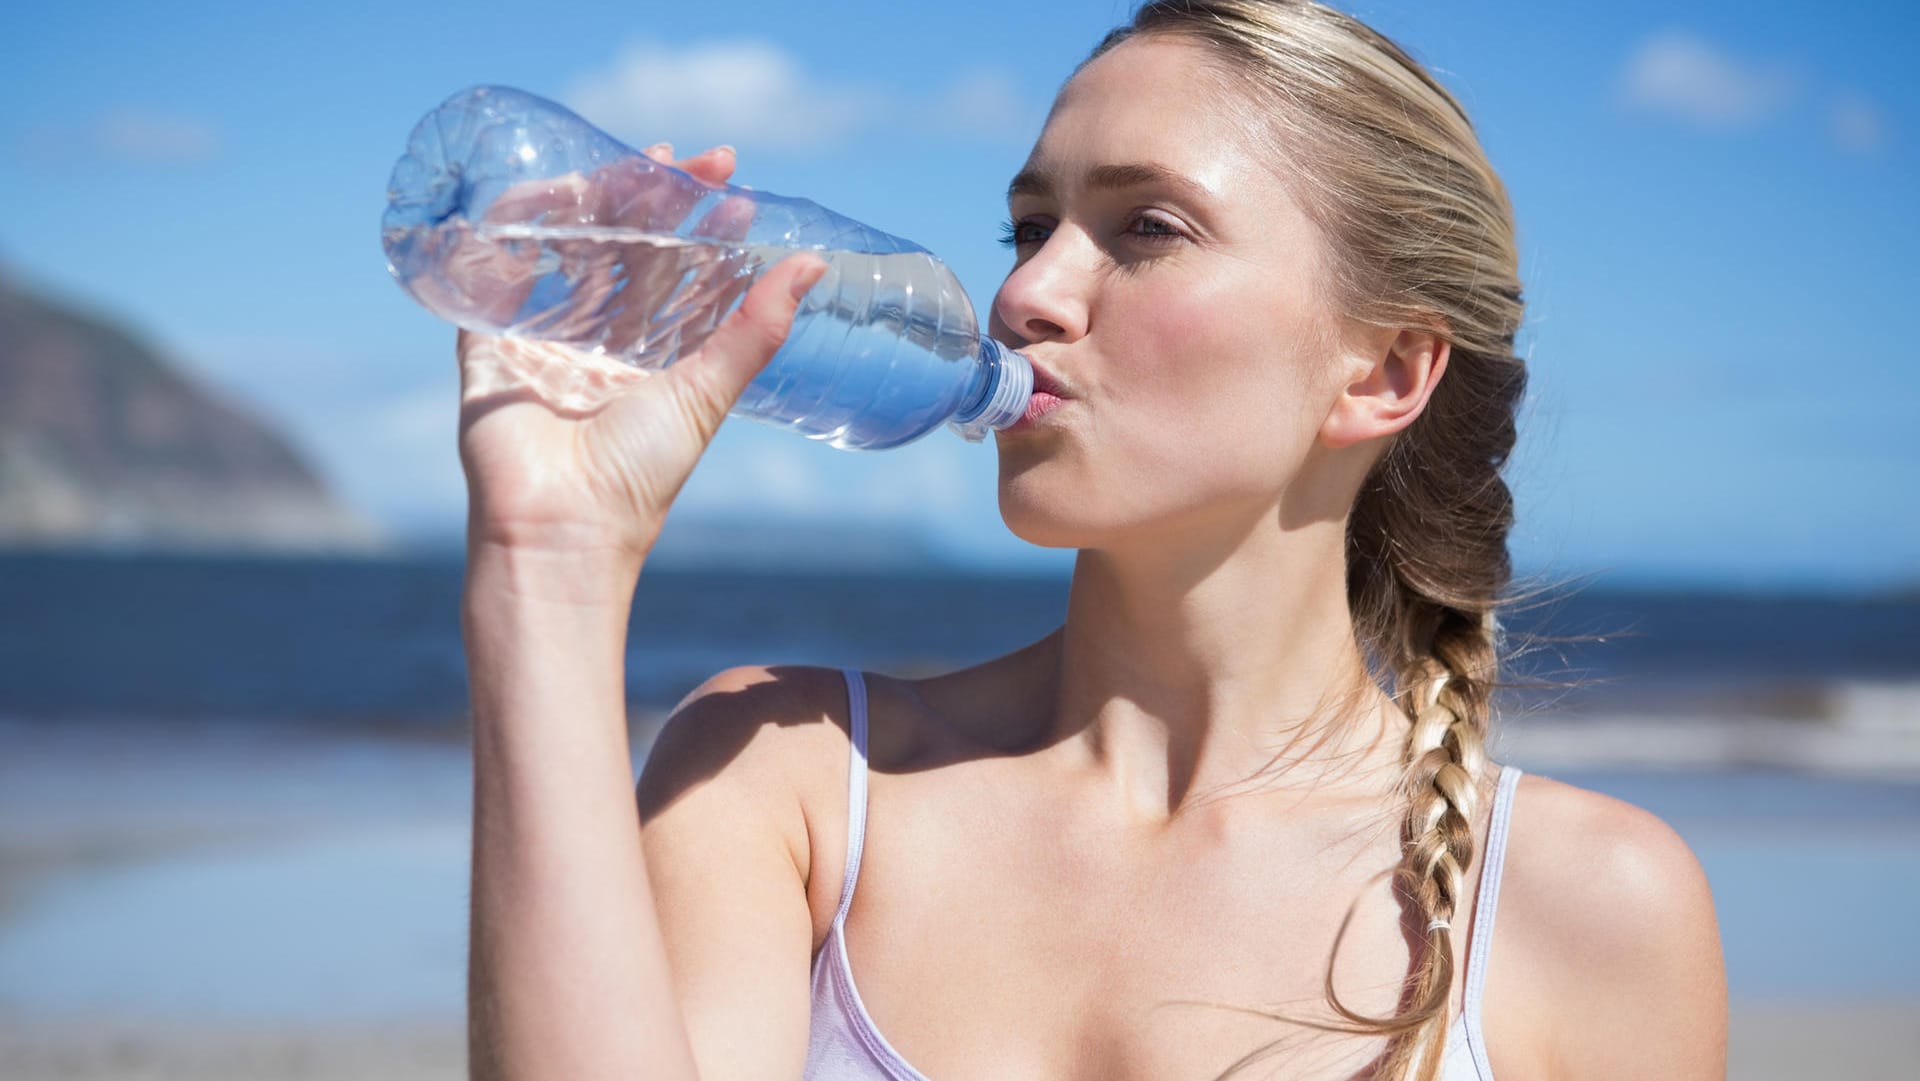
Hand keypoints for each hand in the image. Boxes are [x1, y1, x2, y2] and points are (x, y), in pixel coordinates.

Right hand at [454, 144, 826, 563]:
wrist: (560, 527)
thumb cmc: (639, 475)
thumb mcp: (707, 390)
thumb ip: (755, 328)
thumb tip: (813, 265)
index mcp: (649, 356)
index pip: (678, 270)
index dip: (701, 224)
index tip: (731, 183)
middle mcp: (596, 341)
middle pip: (624, 247)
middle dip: (654, 197)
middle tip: (690, 157)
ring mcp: (540, 335)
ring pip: (568, 245)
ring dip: (597, 199)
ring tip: (636, 163)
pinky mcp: (486, 338)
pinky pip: (494, 267)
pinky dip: (515, 225)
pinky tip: (548, 190)